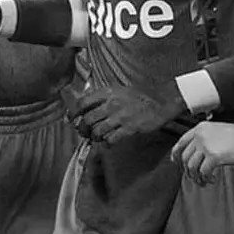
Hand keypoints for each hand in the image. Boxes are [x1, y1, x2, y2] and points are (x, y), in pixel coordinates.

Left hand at [68, 84, 184, 145]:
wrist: (161, 101)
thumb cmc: (139, 96)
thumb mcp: (119, 90)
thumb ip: (102, 97)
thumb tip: (83, 107)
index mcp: (108, 92)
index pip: (82, 103)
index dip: (74, 113)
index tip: (72, 119)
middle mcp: (112, 104)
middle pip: (87, 120)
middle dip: (82, 129)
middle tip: (85, 133)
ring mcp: (120, 116)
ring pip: (97, 132)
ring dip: (94, 137)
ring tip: (98, 137)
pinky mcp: (129, 128)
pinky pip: (110, 140)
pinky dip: (107, 143)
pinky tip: (110, 141)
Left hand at [172, 118, 233, 184]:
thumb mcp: (218, 131)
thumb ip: (206, 139)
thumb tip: (198, 153)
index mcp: (200, 128)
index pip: (181, 142)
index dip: (176, 154)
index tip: (175, 161)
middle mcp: (200, 136)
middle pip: (184, 157)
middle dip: (187, 170)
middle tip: (193, 176)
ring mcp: (206, 146)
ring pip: (191, 166)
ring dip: (195, 177)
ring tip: (202, 181)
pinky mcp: (214, 156)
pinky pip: (203, 172)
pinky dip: (205, 179)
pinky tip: (211, 179)